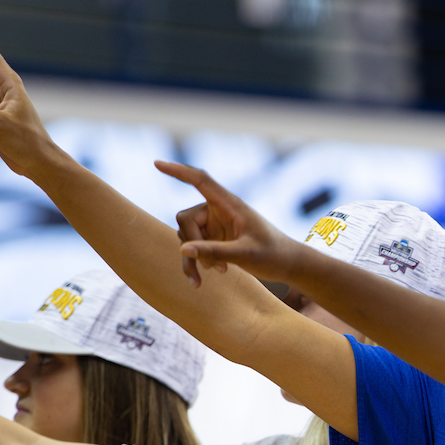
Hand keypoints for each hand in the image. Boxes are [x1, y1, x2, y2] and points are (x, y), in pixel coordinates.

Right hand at [155, 161, 299, 286]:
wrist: (286, 265)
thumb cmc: (273, 254)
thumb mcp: (245, 255)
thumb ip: (215, 251)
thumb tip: (183, 250)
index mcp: (230, 204)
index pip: (200, 181)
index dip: (179, 171)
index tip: (157, 163)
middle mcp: (219, 210)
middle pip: (186, 218)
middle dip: (192, 242)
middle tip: (210, 266)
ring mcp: (214, 225)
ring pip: (186, 236)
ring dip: (195, 258)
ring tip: (218, 272)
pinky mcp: (213, 239)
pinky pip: (192, 249)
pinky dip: (195, 264)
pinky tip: (200, 281)